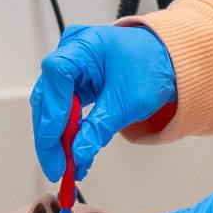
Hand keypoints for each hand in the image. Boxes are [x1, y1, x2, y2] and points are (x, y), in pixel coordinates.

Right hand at [30, 24, 176, 183]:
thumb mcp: (128, 102)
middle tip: (57, 167)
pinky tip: (73, 155)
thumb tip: (78, 154)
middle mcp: (71, 52)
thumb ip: (99, 128)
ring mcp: (70, 67)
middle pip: (48, 95)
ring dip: (57, 138)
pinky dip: (68, 132)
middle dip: (51, 135)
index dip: (53, 111)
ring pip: (51, 106)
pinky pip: (63, 109)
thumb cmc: (151, 68)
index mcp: (86, 45)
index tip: (56, 142)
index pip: (57, 75)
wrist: (164, 61)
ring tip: (65, 168)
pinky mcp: (74, 82)